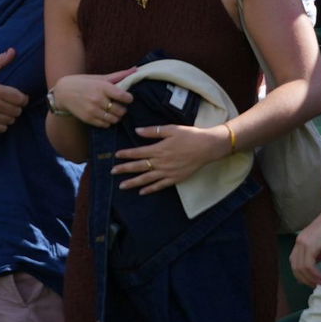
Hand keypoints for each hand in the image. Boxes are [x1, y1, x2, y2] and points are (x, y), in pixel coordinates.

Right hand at [0, 49, 28, 132]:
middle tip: (10, 103)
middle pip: (17, 111)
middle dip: (16, 106)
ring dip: (9, 116)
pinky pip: (2, 129)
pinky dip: (2, 124)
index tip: (19, 96)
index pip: (21, 99)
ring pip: (11, 120)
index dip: (23, 98)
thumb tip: (13, 51)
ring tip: (3, 110)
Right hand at [55, 70, 136, 127]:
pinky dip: (107, 121)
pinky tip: (104, 115)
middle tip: (119, 106)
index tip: (127, 98)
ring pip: (114, 119)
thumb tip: (136, 70)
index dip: (129, 98)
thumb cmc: (84, 83)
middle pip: (120, 110)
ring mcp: (92, 110)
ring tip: (112, 111)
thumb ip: (118, 76)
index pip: (123, 96)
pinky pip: (105, 125)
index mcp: (102, 87)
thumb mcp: (99, 78)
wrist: (63, 93)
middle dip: (123, 109)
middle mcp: (98, 99)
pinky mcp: (88, 119)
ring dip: (116, 116)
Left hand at [113, 123, 234, 193]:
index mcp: (159, 149)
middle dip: (124, 169)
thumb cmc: (190, 135)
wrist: (207, 147)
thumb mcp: (171, 129)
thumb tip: (137, 130)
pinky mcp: (175, 178)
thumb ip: (153, 131)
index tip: (116, 155)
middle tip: (112, 172)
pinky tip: (142, 192)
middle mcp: (161, 162)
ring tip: (122, 186)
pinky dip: (150, 189)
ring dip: (133, 183)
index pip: (138, 152)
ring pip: (147, 179)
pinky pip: (160, 186)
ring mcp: (167, 172)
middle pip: (139, 167)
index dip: (126, 154)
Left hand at [290, 206, 320, 286]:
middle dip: (304, 279)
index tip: (309, 280)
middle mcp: (298, 242)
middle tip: (315, 285)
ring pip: (301, 268)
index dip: (300, 273)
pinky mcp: (311, 245)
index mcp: (300, 241)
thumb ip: (319, 252)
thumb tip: (317, 262)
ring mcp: (303, 243)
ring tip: (319, 283)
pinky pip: (308, 265)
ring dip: (310, 278)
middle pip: (295, 267)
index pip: (294, 261)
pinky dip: (314, 274)